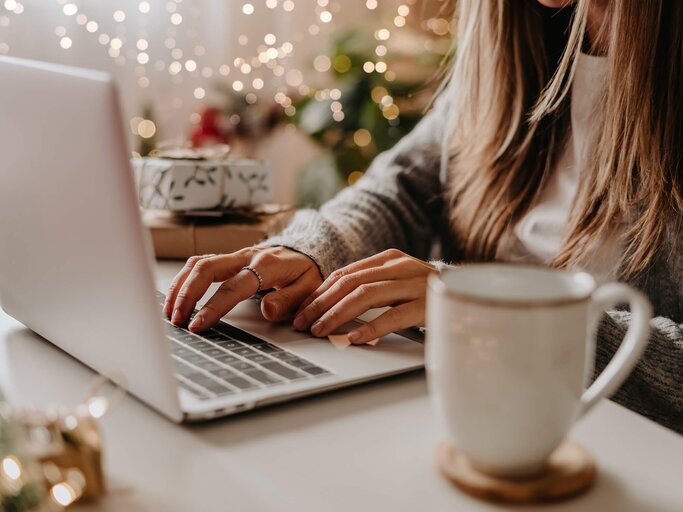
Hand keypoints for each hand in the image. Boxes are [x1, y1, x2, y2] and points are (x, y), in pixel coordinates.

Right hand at [164, 247, 322, 331]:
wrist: (306, 250)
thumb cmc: (306, 272)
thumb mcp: (309, 287)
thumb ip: (289, 299)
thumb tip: (267, 310)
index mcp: (267, 265)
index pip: (234, 286)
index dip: (213, 306)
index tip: (198, 325)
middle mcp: (246, 256)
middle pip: (207, 268)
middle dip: (187, 294)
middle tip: (176, 320)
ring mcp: (234, 256)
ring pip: (198, 263)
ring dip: (179, 286)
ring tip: (169, 312)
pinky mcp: (227, 259)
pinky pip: (199, 263)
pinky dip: (183, 279)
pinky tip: (174, 297)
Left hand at [292, 249, 435, 343]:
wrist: (471, 294)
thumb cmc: (427, 293)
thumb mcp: (396, 281)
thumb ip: (369, 285)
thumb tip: (329, 302)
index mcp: (389, 258)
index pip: (344, 273)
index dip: (319, 293)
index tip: (302, 311)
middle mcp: (400, 266)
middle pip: (350, 283)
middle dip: (321, 304)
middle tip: (304, 323)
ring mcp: (415, 284)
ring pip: (366, 296)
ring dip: (337, 315)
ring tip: (321, 331)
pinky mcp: (428, 305)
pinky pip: (393, 316)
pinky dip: (371, 329)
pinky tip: (355, 339)